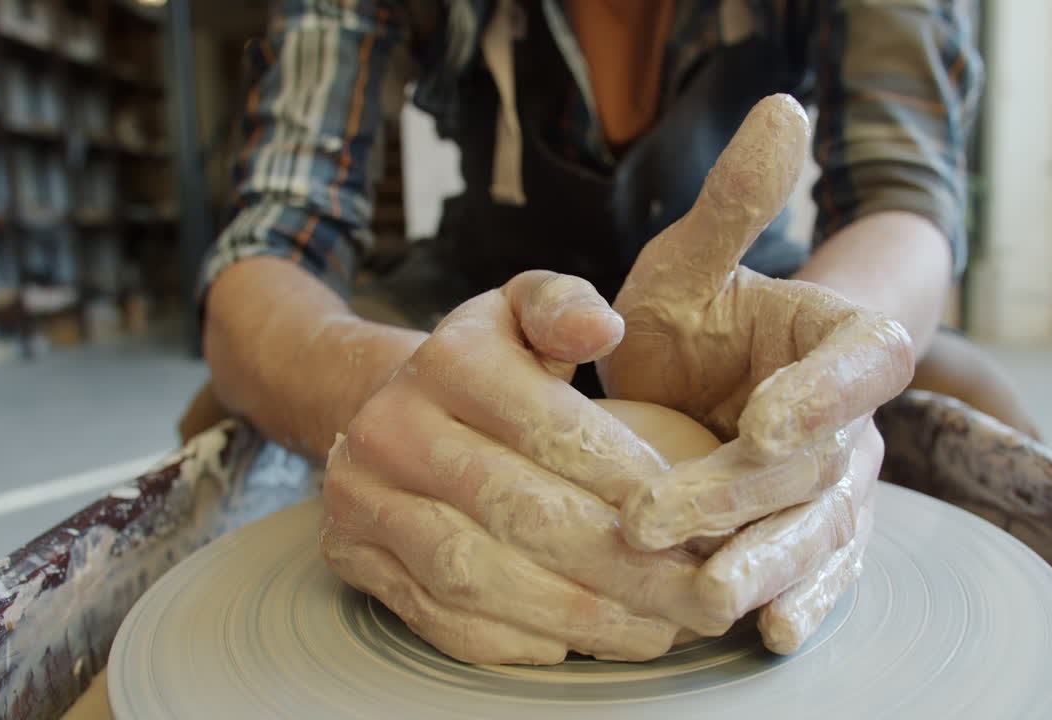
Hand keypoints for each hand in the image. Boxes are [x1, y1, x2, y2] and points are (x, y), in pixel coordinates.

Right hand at [320, 271, 733, 664]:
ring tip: (656, 631)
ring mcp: (363, 498)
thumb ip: (566, 305)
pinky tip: (582, 644)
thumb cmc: (486, 366)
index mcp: (449, 360)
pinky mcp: (352, 555)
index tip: (699, 526)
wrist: (383, 406)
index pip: (555, 432)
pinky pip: (438, 616)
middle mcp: (393, 427)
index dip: (634, 487)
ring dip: (578, 615)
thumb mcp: (524, 311)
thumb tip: (600, 327)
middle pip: (521, 513)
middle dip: (624, 566)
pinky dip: (516, 641)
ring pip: (478, 575)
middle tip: (697, 596)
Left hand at [597, 95, 914, 651]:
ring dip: (768, 565)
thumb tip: (783, 107)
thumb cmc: (693, 318)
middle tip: (658, 517)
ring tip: (712, 597)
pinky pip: (823, 574)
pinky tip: (767, 634)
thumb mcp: (692, 260)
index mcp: (840, 342)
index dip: (821, 394)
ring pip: (820, 529)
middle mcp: (852, 421)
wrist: (695, 381)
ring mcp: (840, 486)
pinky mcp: (818, 538)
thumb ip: (735, 204)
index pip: (859, 364)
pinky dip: (802, 603)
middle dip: (740, 493)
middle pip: (815, 462)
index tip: (764, 418)